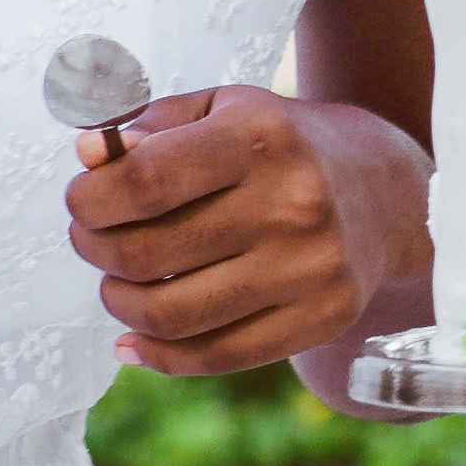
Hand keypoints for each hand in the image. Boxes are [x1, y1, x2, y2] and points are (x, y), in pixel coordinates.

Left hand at [67, 85, 429, 374]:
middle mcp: (292, 204)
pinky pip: (217, 357)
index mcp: (261, 138)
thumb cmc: (278, 146)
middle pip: (147, 253)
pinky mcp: (322, 319)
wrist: (385, 191)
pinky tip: (134, 339)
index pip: (145, 180)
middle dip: (96, 250)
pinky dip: (159, 356)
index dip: (91, 199)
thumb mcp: (222, 108)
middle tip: (90, 241)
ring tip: (116, 284)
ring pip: (172, 316)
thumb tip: (88, 153)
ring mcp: (310, 269)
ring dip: (120, 305)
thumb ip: (150, 124)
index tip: (80, 202)